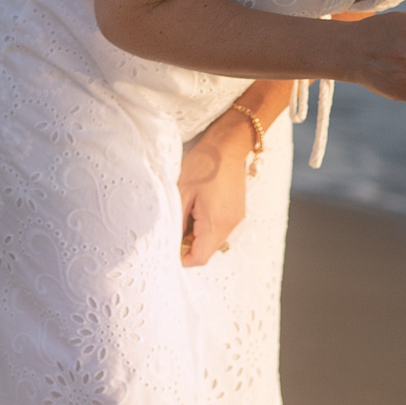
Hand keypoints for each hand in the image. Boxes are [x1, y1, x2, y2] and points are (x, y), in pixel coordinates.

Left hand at [178, 116, 253, 266]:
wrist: (229, 145)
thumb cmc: (204, 164)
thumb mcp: (181, 192)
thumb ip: (178, 221)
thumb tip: (172, 241)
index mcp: (215, 223)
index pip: (199, 258)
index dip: (182, 259)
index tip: (168, 249)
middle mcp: (229, 225)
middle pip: (207, 251)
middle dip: (188, 246)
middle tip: (173, 227)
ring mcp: (236, 218)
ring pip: (213, 240)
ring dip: (198, 235)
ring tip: (185, 214)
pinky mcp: (237, 212)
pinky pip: (220, 229)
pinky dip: (207, 227)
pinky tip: (197, 209)